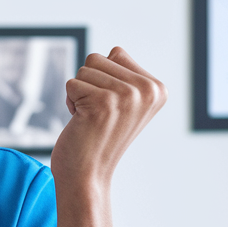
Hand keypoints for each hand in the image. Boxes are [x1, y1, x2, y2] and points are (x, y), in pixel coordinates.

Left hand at [50, 47, 165, 226]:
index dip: (103, 78)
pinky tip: (82, 124)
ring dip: (79, 94)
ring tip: (90, 119)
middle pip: (98, 58)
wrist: (88, 175)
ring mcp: (126, 96)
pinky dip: (70, 104)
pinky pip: (71, 84)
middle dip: (89, 84)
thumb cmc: (99, 137)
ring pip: (83, 70)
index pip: (116, 53)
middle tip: (98, 114)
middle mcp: (147, 90)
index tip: (110, 107)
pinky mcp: (103, 103)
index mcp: (157, 88)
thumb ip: (124, 74)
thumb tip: (115, 51)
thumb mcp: (124, 101)